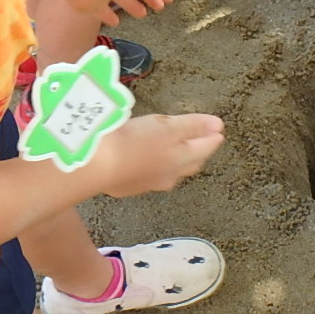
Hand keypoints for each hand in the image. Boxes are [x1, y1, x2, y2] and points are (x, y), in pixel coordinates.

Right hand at [91, 112, 223, 196]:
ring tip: (179, 153)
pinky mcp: (128, 187)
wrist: (96, 166)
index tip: (218, 130)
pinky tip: (148, 164)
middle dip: (198, 153)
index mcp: (180, 160)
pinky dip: (154, 168)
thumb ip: (192, 126)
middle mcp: (168, 176)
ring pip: (170, 173)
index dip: (211, 138)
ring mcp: (148, 184)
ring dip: (177, 163)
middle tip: (204, 143)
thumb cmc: (134, 142)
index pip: (203, 149)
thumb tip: (218, 126)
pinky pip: (148, 176)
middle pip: (189, 164)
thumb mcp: (166, 127)